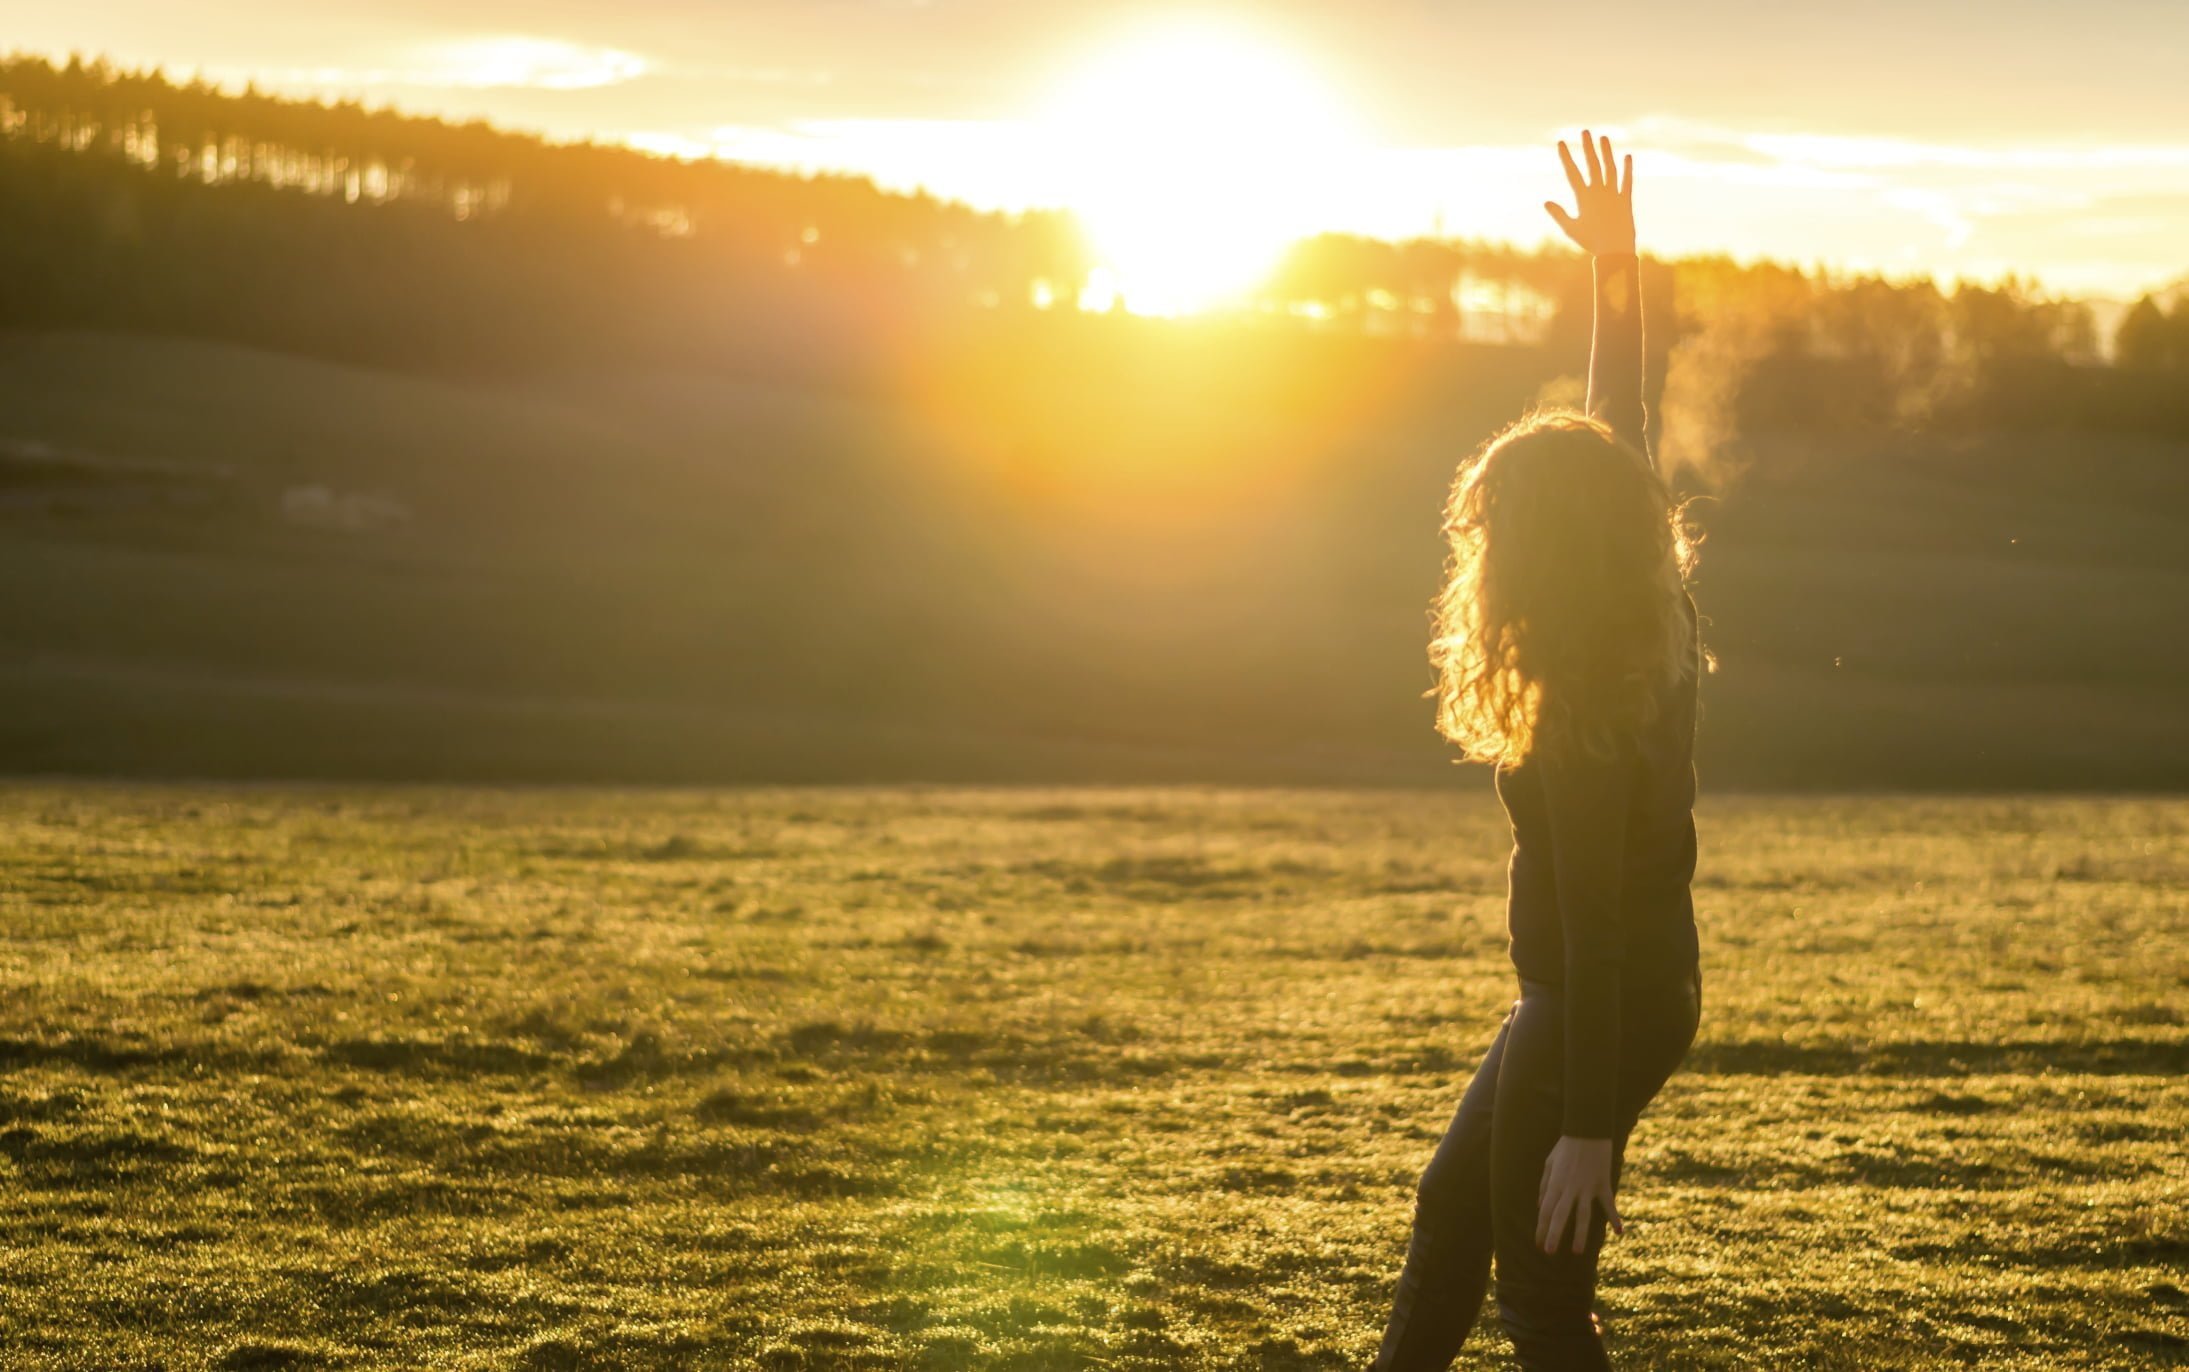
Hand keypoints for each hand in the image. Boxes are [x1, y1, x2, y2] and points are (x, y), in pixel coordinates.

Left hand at [1537, 1135, 1621, 1254]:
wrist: (1587, 1131)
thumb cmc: (1565, 1147)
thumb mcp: (1549, 1164)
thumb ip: (1544, 1185)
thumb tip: (1541, 1206)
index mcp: (1555, 1184)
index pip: (1546, 1210)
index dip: (1542, 1228)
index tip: (1538, 1244)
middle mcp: (1570, 1188)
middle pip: (1560, 1215)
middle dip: (1554, 1234)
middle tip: (1548, 1252)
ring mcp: (1587, 1188)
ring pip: (1583, 1215)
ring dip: (1580, 1234)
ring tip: (1577, 1252)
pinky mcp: (1602, 1184)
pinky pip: (1608, 1204)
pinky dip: (1615, 1217)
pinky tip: (1619, 1232)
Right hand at [1544, 130, 1635, 257]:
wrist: (1615, 250)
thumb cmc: (1590, 241)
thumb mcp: (1570, 228)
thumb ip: (1558, 214)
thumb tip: (1545, 202)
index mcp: (1583, 197)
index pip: (1572, 172)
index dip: (1566, 156)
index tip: (1561, 142)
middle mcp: (1599, 191)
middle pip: (1593, 164)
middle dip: (1587, 147)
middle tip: (1585, 131)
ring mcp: (1613, 194)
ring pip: (1610, 168)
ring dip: (1606, 152)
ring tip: (1603, 138)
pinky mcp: (1625, 200)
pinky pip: (1627, 181)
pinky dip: (1627, 169)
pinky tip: (1627, 157)